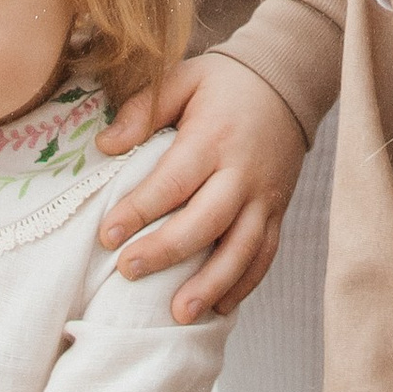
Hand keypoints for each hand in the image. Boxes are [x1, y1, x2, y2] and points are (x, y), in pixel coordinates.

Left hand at [97, 52, 307, 319]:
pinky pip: (265, 254)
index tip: (107, 235)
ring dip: (212, 283)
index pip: (174, 180)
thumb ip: (144, 109)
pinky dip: (244, 284)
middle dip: (167, 251)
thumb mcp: (182, 79)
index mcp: (213, 137)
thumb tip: (105, 146)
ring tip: (180, 312)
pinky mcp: (277, 212)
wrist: (287, 83)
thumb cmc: (223, 85)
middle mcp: (242, 172)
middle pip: (207, 220)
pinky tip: (218, 308)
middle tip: (129, 271)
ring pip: (242, 248)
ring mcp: (264, 197)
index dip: (140, 209)